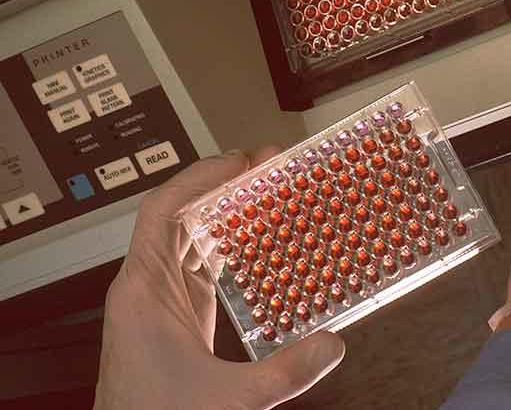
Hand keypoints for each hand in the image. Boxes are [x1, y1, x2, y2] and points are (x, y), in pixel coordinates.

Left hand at [94, 148, 344, 409]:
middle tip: (264, 170)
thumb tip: (331, 345)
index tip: (237, 160)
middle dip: (222, 188)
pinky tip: (253, 247)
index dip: (199, 177)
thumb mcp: (228, 400)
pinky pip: (196, 267)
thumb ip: (285, 372)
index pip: (163, 211)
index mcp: (143, 293)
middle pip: (180, 217)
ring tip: (263, 197)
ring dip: (224, 216)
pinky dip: (225, 249)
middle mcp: (146, 290)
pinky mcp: (172, 320)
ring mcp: (157, 304)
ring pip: (188, 240)